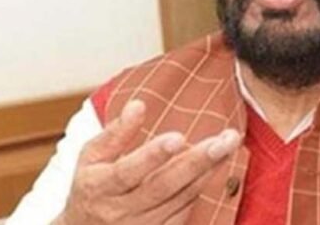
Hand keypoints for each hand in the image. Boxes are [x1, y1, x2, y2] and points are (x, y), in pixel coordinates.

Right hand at [53, 100, 240, 224]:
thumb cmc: (92, 187)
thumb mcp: (92, 157)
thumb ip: (115, 132)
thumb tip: (137, 105)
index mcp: (99, 187)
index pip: (127, 171)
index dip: (153, 156)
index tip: (178, 137)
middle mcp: (120, 211)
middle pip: (163, 187)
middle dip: (197, 162)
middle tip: (225, 140)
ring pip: (181, 200)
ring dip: (208, 172)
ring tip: (228, 145)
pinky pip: (185, 213)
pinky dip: (200, 189)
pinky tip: (215, 167)